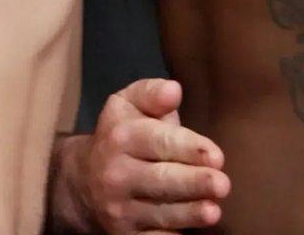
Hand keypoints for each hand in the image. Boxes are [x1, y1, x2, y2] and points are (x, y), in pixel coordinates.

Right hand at [52, 79, 227, 233]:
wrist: (81, 182)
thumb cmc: (121, 135)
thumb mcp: (127, 105)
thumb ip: (151, 94)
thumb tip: (174, 90)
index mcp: (122, 137)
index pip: (158, 142)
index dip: (188, 149)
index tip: (216, 156)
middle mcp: (117, 174)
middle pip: (160, 179)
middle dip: (192, 182)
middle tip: (222, 184)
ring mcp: (120, 209)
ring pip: (158, 213)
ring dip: (187, 214)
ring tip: (213, 212)